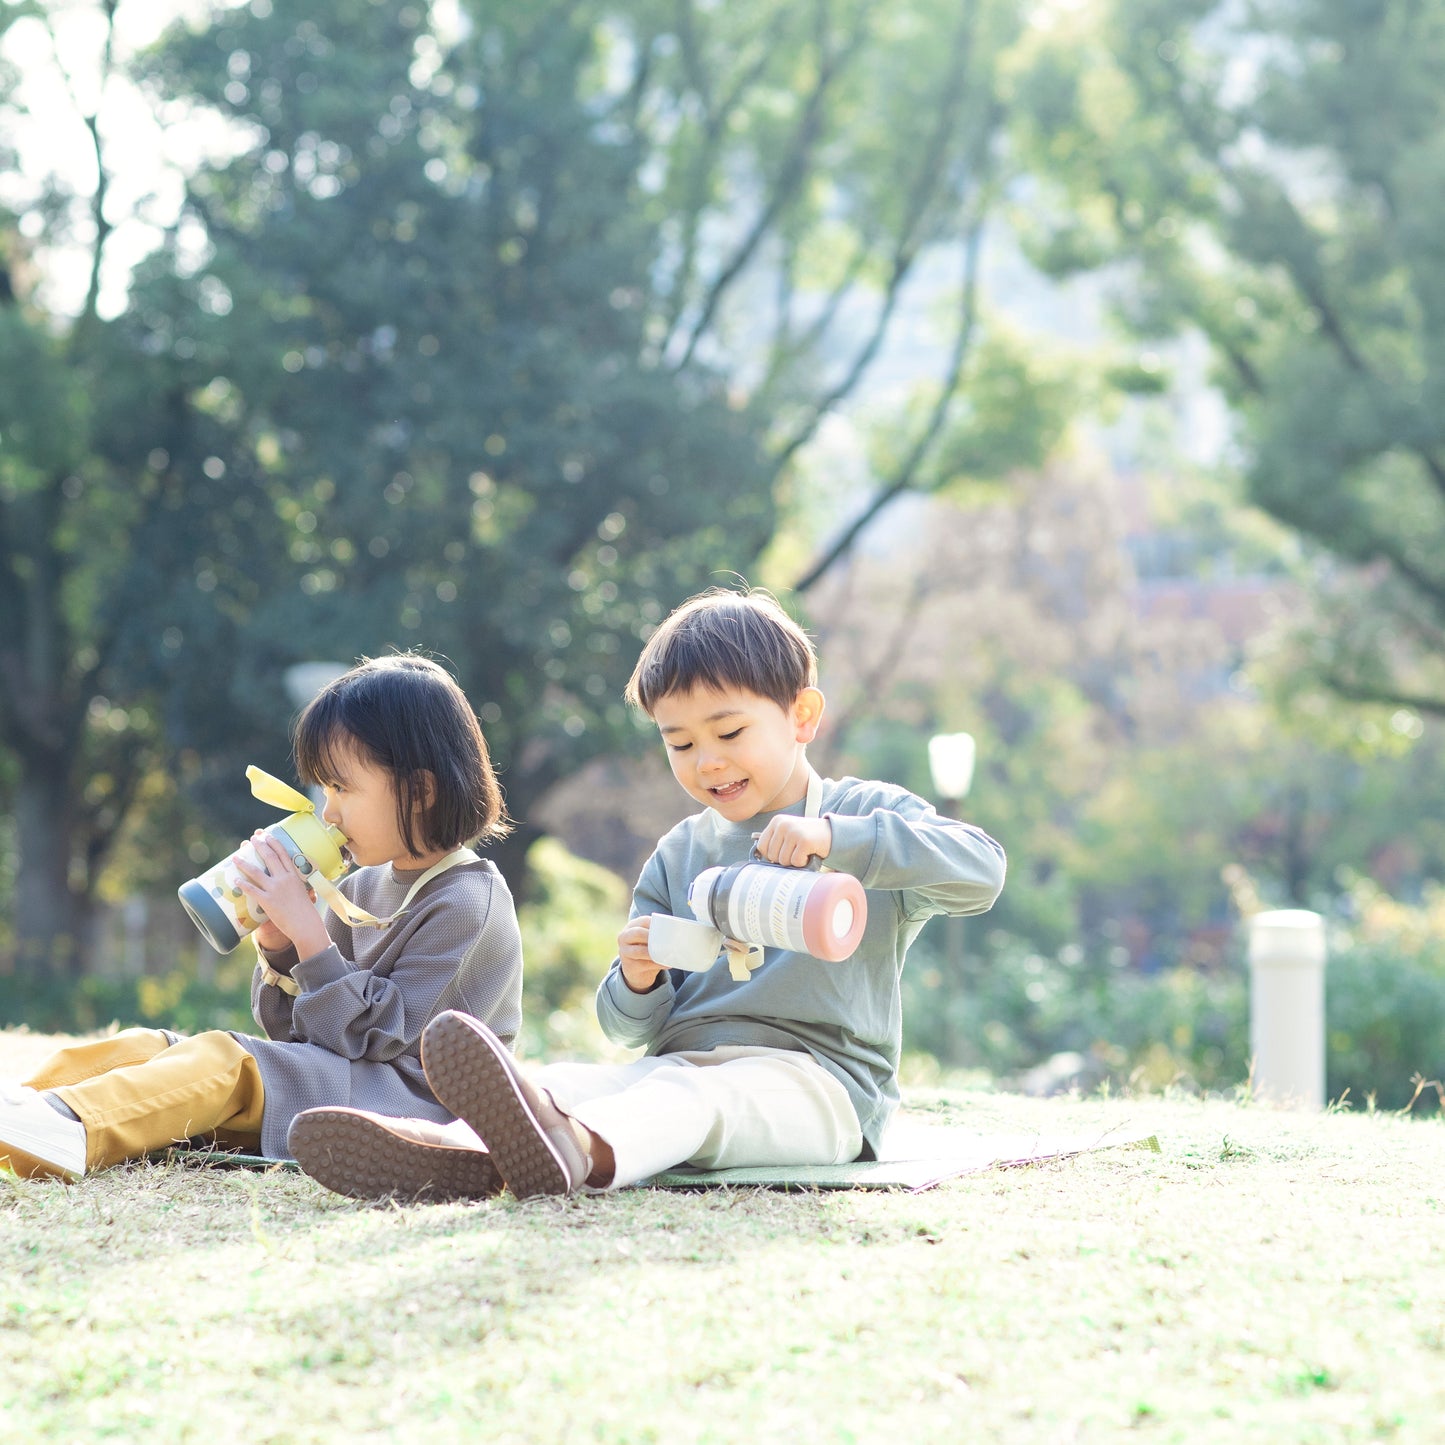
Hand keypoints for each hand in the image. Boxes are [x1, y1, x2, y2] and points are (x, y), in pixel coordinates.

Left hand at [235, 832, 329, 959]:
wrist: (305, 924)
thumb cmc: (305, 911)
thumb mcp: (303, 892)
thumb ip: (294, 885)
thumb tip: (285, 882)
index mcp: (294, 875)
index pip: (283, 854)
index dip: (274, 842)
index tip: (267, 834)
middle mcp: (284, 879)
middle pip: (270, 857)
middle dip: (260, 845)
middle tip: (252, 838)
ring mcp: (275, 889)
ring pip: (257, 872)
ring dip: (244, 863)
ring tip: (235, 857)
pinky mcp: (267, 901)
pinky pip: (252, 890)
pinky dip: (243, 884)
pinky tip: (236, 879)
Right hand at [617, 915, 666, 993]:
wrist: (635, 970)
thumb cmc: (646, 949)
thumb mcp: (649, 939)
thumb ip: (658, 933)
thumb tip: (682, 931)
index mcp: (631, 927)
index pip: (643, 921)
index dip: (656, 923)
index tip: (669, 928)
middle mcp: (624, 937)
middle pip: (638, 933)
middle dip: (653, 936)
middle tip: (668, 941)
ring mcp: (624, 952)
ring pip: (639, 951)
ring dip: (656, 952)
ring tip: (669, 954)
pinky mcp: (629, 966)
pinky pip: (644, 965)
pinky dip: (658, 964)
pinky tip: (668, 964)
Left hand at [753, 814, 831, 867]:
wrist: (831, 833)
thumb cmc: (807, 837)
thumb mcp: (788, 833)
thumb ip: (774, 842)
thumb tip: (762, 859)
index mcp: (777, 821)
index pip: (762, 846)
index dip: (771, 855)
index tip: (783, 853)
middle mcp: (783, 824)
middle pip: (772, 855)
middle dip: (784, 859)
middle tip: (796, 851)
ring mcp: (793, 832)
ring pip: (783, 860)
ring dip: (795, 860)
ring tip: (803, 851)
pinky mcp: (804, 841)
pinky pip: (796, 861)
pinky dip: (803, 862)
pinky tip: (809, 853)